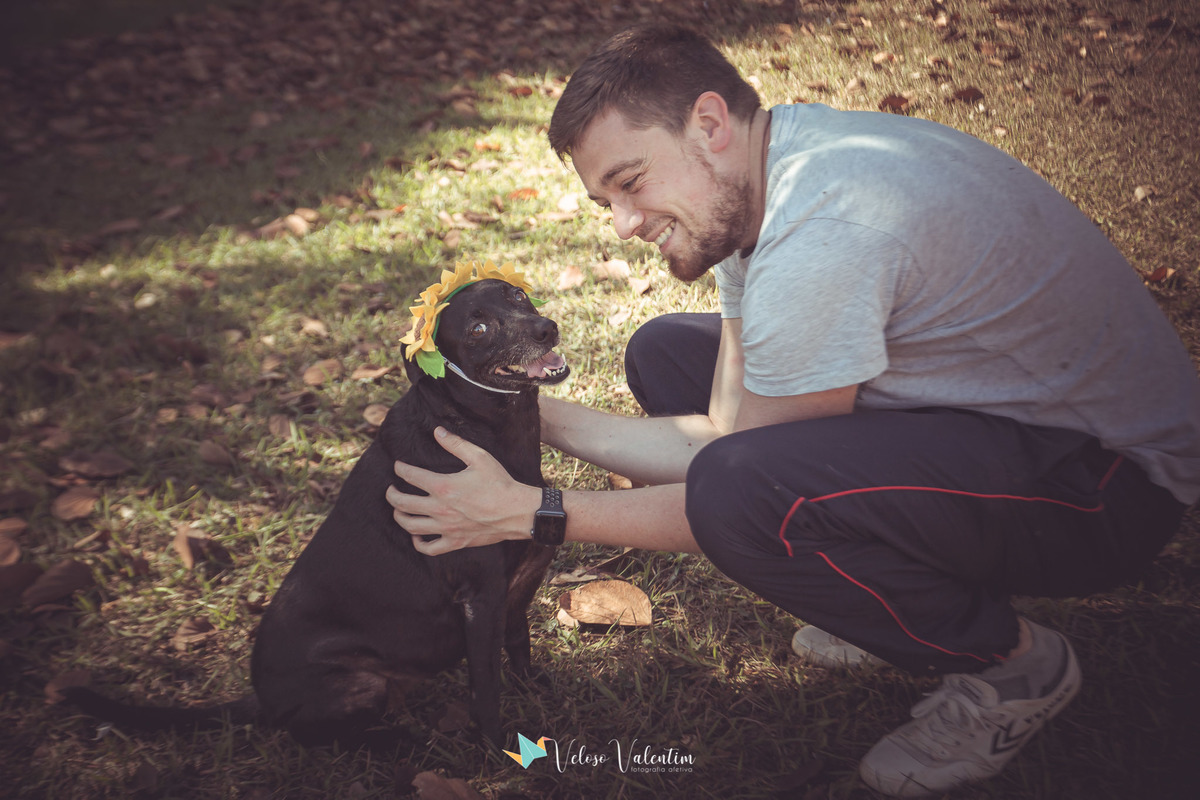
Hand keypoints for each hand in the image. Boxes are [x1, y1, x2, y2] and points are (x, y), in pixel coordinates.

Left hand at [386, 427, 540, 555]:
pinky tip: (417, 537)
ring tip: (398, 510)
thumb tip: (437, 431)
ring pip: (411, 526)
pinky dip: (418, 544)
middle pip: (403, 504)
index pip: (411, 476)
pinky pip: (429, 548)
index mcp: (443, 486)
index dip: (400, 469)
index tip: (398, 466)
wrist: (516, 511)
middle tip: (391, 489)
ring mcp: (446, 528)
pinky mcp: (455, 541)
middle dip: (392, 495)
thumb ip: (456, 444)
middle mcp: (440, 509)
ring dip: (399, 517)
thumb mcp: (479, 457)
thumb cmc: (499, 483)